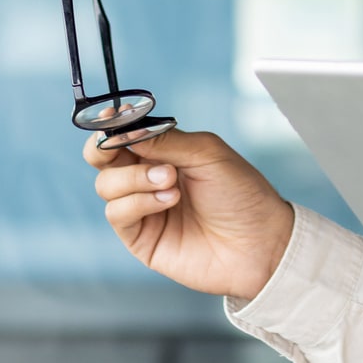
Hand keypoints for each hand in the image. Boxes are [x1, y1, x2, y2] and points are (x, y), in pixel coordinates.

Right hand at [86, 128, 294, 301]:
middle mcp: (147, 179)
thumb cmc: (242, 195)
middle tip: (121, 145)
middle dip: (105, 149)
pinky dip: (138, 202)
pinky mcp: (141, 238)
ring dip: (135, 178)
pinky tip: (168, 200)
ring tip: (171, 182)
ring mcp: (143, 209)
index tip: (109, 119)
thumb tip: (126, 130)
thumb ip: (165, 140)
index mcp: (164, 153)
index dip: (110, 126)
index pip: (122, 135)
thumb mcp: (207, 153)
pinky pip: (117, 214)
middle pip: (101, 159)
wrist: (260, 243)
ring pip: (106, 185)